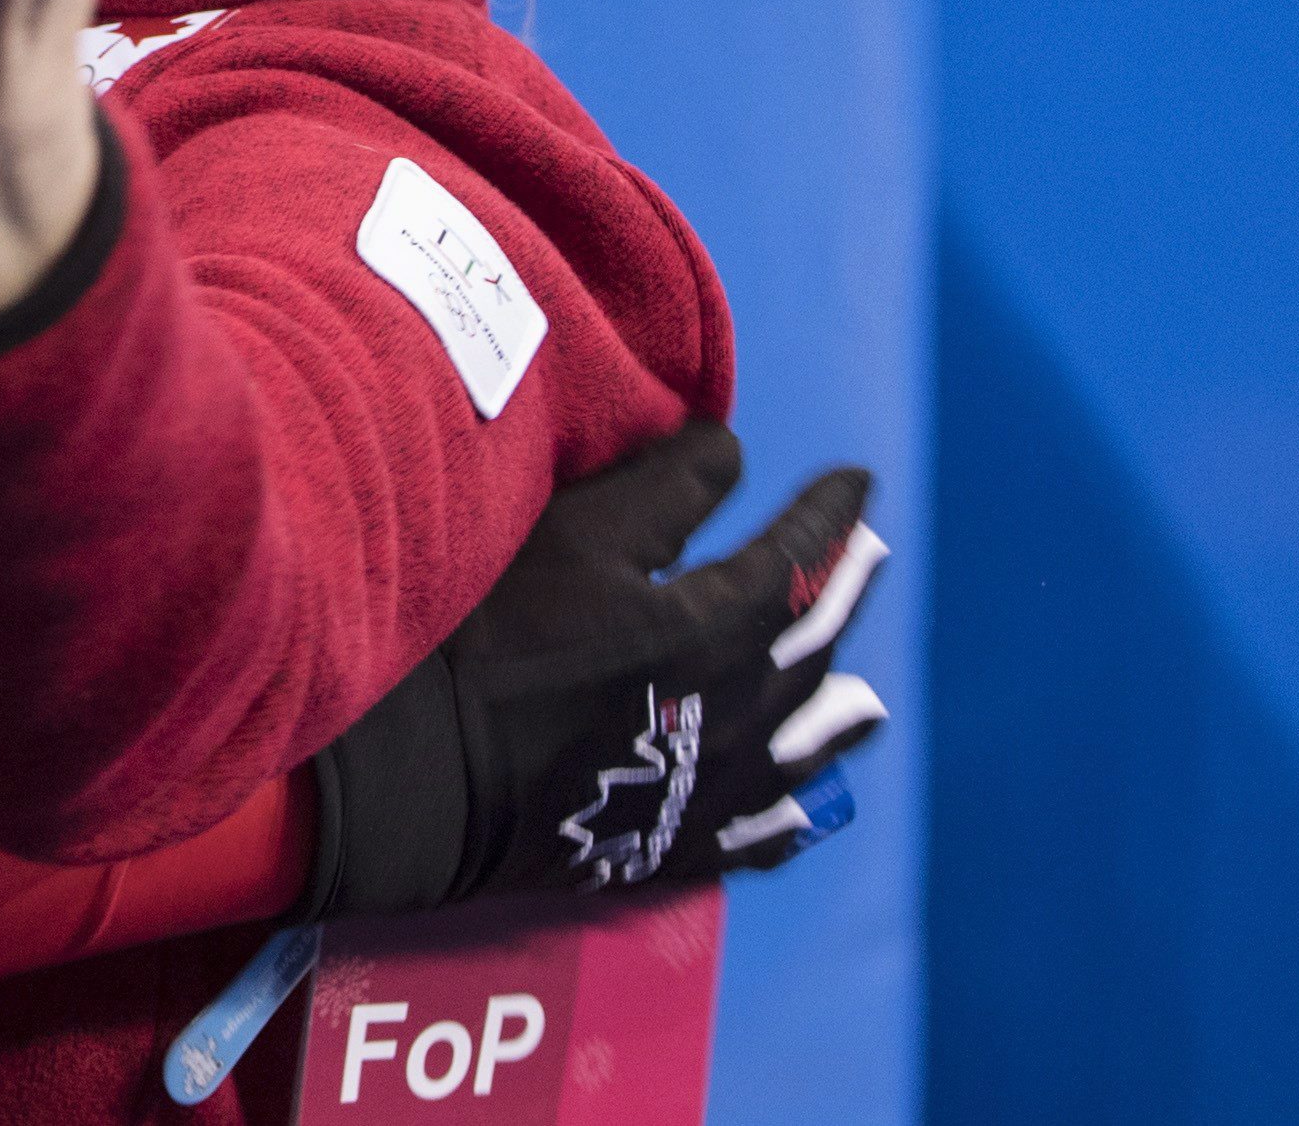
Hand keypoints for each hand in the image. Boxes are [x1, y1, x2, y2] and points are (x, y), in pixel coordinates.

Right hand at [300, 422, 890, 915]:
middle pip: (814, 649)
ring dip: (836, 711)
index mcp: (721, 629)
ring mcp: (713, 791)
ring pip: (804, 747)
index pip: (798, 561)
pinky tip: (806, 810)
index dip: (830, 516)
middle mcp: (740, 715)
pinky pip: (763, 837)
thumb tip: (734, 453)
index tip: (858, 478)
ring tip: (863, 701)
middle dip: (845, 593)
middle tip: (868, 556)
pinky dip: (794, 817)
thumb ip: (669, 490)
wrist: (430, 776)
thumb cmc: (496, 637)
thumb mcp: (579, 536)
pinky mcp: (673, 846)